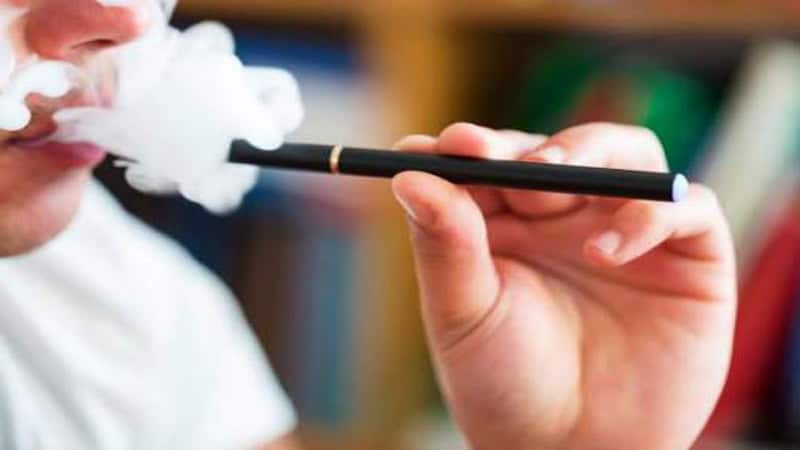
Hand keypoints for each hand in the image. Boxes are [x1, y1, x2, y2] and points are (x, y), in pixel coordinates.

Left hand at [391, 123, 736, 449]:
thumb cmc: (505, 384)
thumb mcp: (464, 315)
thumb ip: (444, 245)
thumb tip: (408, 174)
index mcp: (507, 224)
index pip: (490, 161)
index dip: (467, 146)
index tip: (445, 145)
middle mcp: (568, 217)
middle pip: (554, 149)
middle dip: (523, 149)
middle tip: (491, 157)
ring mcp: (628, 229)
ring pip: (624, 152)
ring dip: (588, 152)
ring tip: (547, 182)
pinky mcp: (687, 256)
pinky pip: (686, 207)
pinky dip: (649, 214)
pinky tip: (605, 251)